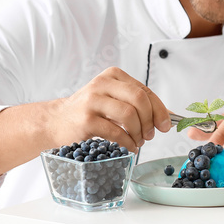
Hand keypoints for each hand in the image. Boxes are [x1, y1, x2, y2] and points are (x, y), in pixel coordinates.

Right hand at [48, 67, 171, 150]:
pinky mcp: (86, 120)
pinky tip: (128, 147)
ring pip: (129, 115)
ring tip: (138, 142)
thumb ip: (137, 104)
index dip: (159, 109)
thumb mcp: (113, 100)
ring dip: (139, 132)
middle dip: (150, 120)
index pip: (144, 91)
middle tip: (151, 135)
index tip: (165, 125)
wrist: (55, 121)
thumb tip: (168, 116)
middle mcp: (102, 84)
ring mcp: (92, 101)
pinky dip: (127, 142)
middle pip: (139, 99)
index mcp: (113, 76)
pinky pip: (116, 132)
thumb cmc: (89, 111)